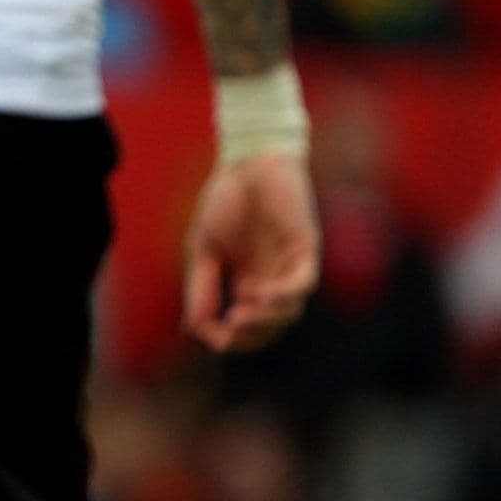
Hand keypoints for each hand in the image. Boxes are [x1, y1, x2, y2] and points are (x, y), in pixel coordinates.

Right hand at [184, 151, 318, 352]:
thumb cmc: (226, 199)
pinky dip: (282, 297)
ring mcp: (290, 266)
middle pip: (270, 330)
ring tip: (238, 315)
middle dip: (249, 337)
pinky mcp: (304, 250)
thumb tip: (196, 327)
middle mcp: (273, 280)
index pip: (246, 327)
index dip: (227, 338)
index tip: (205, 331)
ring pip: (289, 313)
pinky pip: (302, 285)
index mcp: (249, 282)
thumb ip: (201, 286)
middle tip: (227, 327)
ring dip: (264, 321)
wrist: (248, 161)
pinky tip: (257, 295)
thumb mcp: (203, 248)